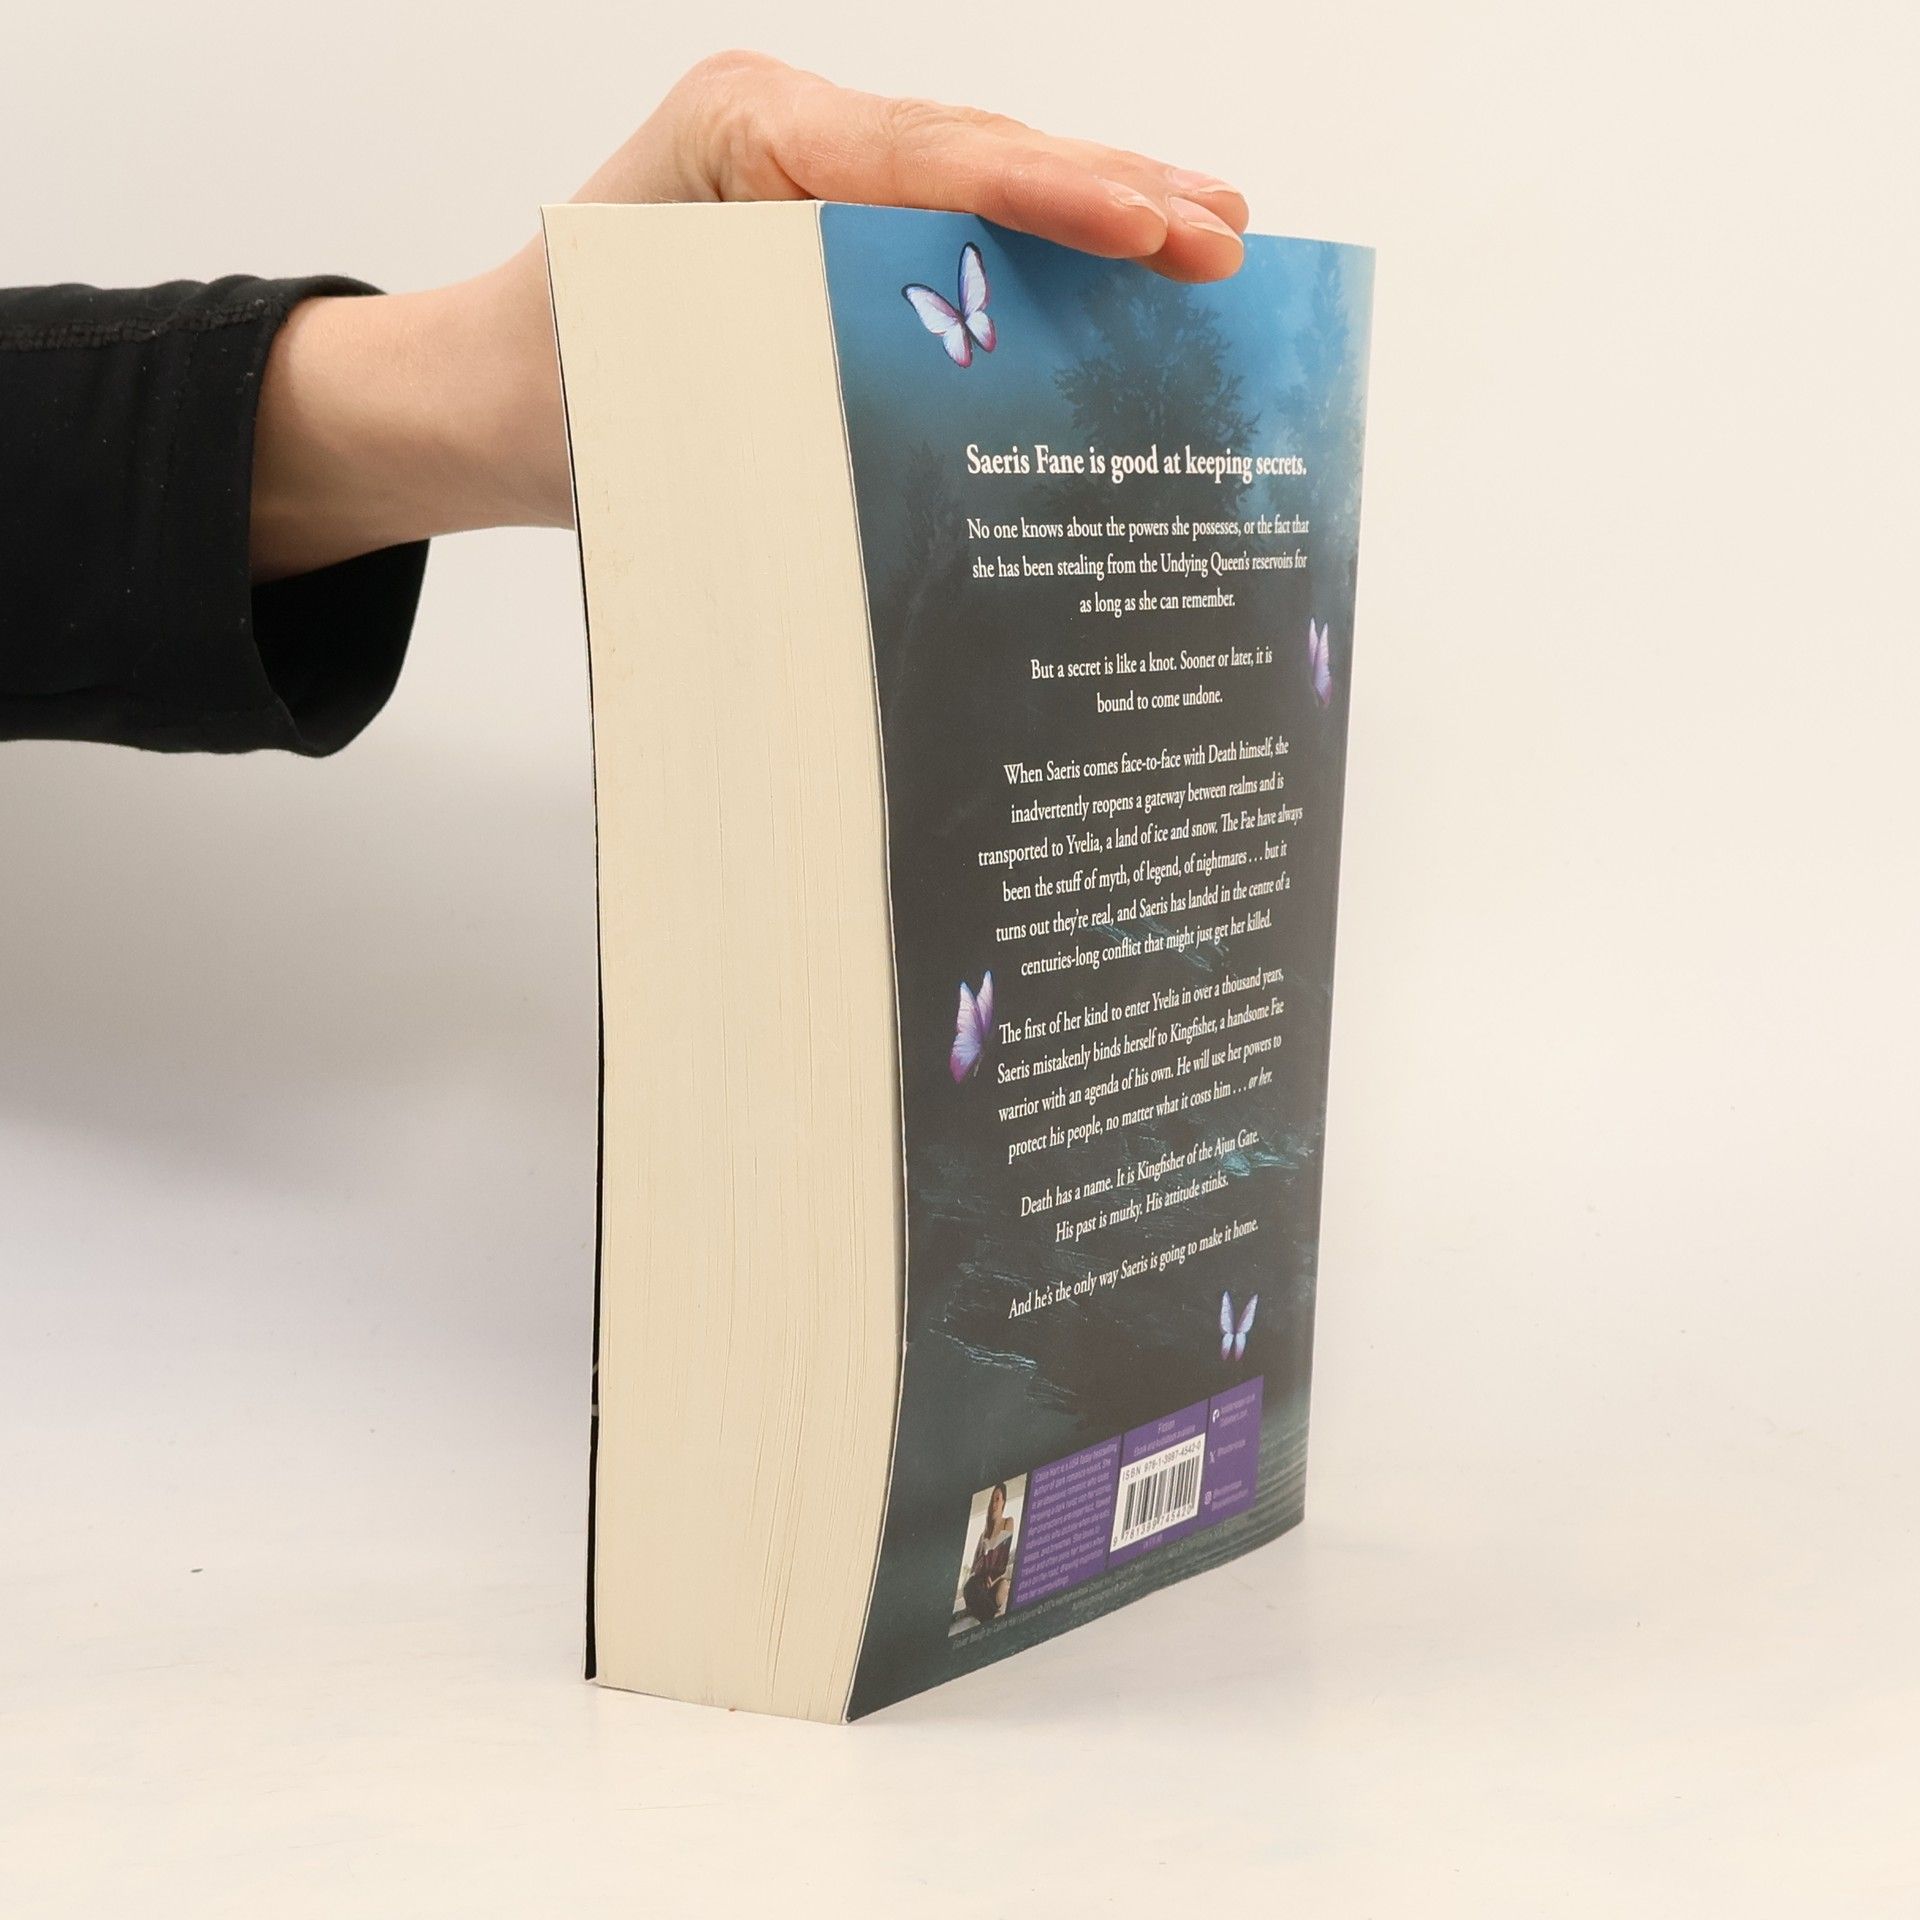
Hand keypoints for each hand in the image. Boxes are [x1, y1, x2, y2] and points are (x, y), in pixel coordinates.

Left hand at [252, 53, 1249, 579]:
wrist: (483, 396)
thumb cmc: (553, 386)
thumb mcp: (671, 384)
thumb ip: (808, 372)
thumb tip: (954, 424)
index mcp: (744, 137)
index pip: (928, 160)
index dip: (1051, 195)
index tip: (1150, 229)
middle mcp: (790, 133)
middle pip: (979, 151)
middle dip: (1111, 193)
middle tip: (1224, 238)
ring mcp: (813, 172)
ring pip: (980, 178)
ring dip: (1098, 207)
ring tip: (1212, 232)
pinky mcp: (827, 223)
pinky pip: (952, 223)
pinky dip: (1039, 246)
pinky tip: (1117, 262)